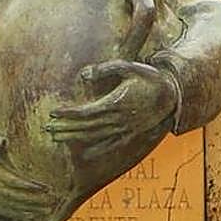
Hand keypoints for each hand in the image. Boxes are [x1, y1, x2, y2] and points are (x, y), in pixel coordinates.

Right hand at [0, 131, 59, 220]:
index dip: (26, 185)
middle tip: (51, 200)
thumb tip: (2, 141)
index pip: (8, 180)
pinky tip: (33, 215)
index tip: (43, 187)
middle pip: (10, 196)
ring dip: (27, 209)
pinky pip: (2, 211)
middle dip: (31, 200)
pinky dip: (18, 214)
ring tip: (46, 209)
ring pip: (7, 206)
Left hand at [44, 60, 177, 155]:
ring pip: (96, 136)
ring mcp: (126, 128)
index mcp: (116, 103)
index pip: (86, 112)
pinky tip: (86, 153)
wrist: (171, 93)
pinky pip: (112, 144)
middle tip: (48, 129)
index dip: (69, 114)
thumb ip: (104, 69)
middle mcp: (119, 119)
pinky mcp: (132, 132)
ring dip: (76, 138)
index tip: (53, 113)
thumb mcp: (128, 66)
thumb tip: (82, 76)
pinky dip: (98, 149)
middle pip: (87, 127)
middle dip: (66, 128)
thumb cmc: (148, 77)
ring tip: (58, 138)